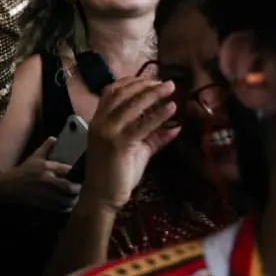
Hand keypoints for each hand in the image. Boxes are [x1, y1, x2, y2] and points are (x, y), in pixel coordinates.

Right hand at [0, 138, 79, 210]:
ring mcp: (45, 194)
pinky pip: (60, 208)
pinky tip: (67, 205)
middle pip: (70, 188)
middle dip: (78, 189)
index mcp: (46, 167)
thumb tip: (54, 138)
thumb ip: (46, 148)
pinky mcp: (43, 205)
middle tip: (81, 189)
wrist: (7, 188)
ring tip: (76, 198)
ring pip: (66, 200)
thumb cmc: (22, 172)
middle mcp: (46, 181)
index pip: (68, 170)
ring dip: (73, 200)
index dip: (78, 174)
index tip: (83, 176)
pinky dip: (66, 207)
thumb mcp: (34, 158)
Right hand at [81, 77, 179, 211]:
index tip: (150, 80)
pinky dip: (158, 114)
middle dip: (145, 84)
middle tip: (166, 83)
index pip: (112, 91)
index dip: (131, 82)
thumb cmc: (117, 174)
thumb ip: (154, 137)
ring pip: (131, 104)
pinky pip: (141, 124)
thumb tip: (176, 126)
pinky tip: (171, 108)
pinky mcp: (119, 144)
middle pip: (122, 93)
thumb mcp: (137, 150)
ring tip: (170, 88)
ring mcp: (108, 132)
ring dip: (152, 94)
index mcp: (99, 120)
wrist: (102, 196)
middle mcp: (101, 122)